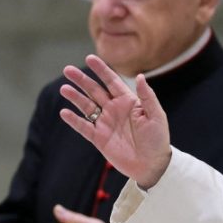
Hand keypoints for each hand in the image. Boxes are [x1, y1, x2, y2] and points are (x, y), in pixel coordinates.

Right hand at [60, 55, 171, 188]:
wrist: (152, 165)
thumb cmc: (157, 139)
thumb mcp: (156, 116)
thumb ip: (147, 96)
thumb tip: (140, 76)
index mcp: (128, 101)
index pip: (111, 81)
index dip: (101, 69)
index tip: (89, 57)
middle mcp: (114, 109)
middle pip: (94, 91)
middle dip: (82, 80)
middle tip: (67, 70)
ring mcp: (105, 123)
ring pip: (86, 106)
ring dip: (75, 97)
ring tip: (64, 88)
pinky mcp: (99, 138)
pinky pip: (84, 127)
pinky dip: (74, 120)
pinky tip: (64, 112)